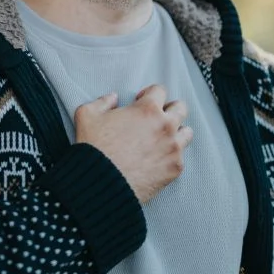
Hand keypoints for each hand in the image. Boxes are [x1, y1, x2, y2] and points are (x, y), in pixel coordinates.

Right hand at [73, 84, 192, 203]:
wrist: (102, 183)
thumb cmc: (94, 149)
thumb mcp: (87, 115)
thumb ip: (102, 101)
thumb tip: (112, 98)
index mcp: (147, 109)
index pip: (160, 90)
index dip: (148, 94)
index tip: (140, 103)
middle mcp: (166, 126)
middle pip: (181, 108)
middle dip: (169, 110)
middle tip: (155, 118)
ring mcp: (173, 148)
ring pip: (187, 132)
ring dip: (176, 132)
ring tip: (161, 139)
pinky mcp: (175, 168)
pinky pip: (181, 157)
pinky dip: (171, 156)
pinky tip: (157, 159)